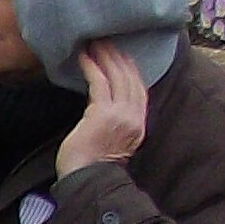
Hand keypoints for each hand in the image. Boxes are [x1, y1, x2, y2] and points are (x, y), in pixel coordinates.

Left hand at [60, 40, 151, 171]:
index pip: (139, 90)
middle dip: (119, 58)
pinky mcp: (102, 113)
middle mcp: (133, 118)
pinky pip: (99, 83)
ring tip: (97, 44)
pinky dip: (92, 68)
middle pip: (131, 79)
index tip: (123, 56)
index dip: (131, 70)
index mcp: (138, 125)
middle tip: (108, 42)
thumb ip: (115, 123)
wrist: (87, 181)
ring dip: (106, 58)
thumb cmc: (91, 166)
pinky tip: (85, 58)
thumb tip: (103, 106)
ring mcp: (120, 115)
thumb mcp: (112, 142)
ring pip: (117, 77)